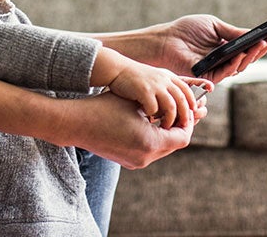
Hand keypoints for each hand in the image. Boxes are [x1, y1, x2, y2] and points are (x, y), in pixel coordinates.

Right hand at [65, 92, 197, 168]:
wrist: (77, 124)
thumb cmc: (106, 107)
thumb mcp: (137, 103)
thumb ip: (160, 107)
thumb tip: (180, 104)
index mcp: (151, 142)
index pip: (183, 137)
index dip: (189, 123)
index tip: (189, 111)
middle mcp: (146, 156)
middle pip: (174, 145)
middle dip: (178, 129)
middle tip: (179, 114)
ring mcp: (136, 162)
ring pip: (163, 149)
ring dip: (166, 134)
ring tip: (164, 118)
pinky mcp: (128, 162)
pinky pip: (150, 151)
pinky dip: (154, 139)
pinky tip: (149, 124)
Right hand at [107, 59, 211, 129]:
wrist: (116, 70)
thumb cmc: (135, 79)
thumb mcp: (155, 80)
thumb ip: (166, 90)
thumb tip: (176, 109)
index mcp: (169, 77)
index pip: (187, 91)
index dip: (192, 104)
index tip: (192, 116)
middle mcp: (164, 80)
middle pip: (182, 100)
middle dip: (184, 116)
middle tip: (182, 128)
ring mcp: (155, 85)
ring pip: (171, 107)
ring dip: (169, 120)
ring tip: (165, 128)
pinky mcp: (144, 90)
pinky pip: (154, 108)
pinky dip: (153, 116)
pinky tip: (147, 120)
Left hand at [154, 14, 266, 82]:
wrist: (167, 40)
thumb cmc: (187, 31)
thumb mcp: (214, 26)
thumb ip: (233, 32)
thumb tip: (254, 34)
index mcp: (227, 48)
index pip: (249, 48)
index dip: (262, 43)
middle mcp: (225, 61)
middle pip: (248, 59)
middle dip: (261, 49)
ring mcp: (218, 70)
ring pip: (240, 66)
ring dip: (251, 56)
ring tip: (260, 44)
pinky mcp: (209, 77)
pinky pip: (225, 72)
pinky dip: (234, 63)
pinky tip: (240, 54)